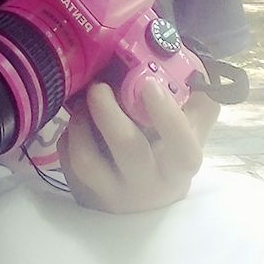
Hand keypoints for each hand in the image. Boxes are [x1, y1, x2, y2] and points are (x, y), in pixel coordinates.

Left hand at [56, 79, 219, 213]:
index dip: (167, 116)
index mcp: (179, 167)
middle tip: (98, 85)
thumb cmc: (170, 150)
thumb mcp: (192, 128)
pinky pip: (68, 162)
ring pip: (87, 159)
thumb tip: (186, 66)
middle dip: (108, 110)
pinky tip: (79, 123)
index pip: (181, 147)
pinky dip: (69, 136)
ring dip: (80, 122)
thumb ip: (196, 99)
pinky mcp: (85, 196)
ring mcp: (113, 195)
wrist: (148, 193)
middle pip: (127, 148)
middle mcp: (148, 187)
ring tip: (83, 101)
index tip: (149, 84)